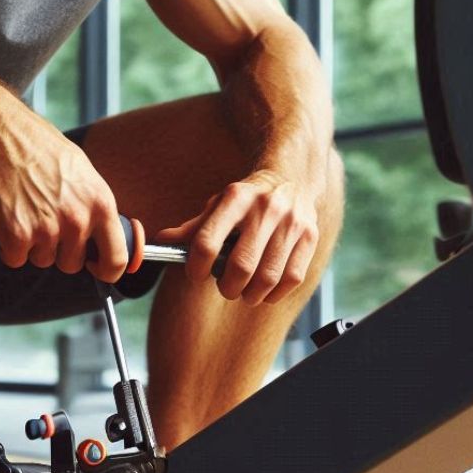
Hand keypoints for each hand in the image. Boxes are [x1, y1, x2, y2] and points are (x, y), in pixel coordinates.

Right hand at [0, 107, 127, 283]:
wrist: (1, 135)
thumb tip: (104, 235)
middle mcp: (77, 220)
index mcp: (101, 204)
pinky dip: (9, 245)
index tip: (96, 268)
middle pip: (73, 264)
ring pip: (43, 260)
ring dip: (33, 245)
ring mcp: (47, 230)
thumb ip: (95, 206)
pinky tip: (9, 218)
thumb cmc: (41, 148)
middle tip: (46, 223)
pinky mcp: (16, 236)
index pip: (117, 259)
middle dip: (60, 251)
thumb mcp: (84, 173)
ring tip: (26, 211)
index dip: (107, 270)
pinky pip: (15, 258)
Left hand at [156, 170, 320, 305]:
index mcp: (236, 197)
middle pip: (240, 266)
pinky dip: (274, 294)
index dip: (196, 266)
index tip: (196, 274)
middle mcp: (265, 208)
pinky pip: (291, 279)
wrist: (292, 177)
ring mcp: (291, 223)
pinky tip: (265, 291)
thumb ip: (193, 227)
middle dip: (227, 287)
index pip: (207, 241)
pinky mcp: (310, 237)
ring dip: (250, 295)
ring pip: (267, 278)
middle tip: (225, 288)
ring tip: (245, 292)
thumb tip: (162, 241)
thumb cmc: (247, 198)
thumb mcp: (219, 205)